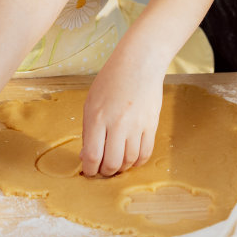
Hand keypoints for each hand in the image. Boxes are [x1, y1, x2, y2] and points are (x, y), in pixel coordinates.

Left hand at [80, 54, 164, 175]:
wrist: (139, 63)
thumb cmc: (112, 80)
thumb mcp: (91, 102)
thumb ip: (87, 131)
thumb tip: (85, 156)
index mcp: (97, 117)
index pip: (91, 155)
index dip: (90, 169)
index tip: (89, 171)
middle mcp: (116, 124)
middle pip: (111, 163)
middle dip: (105, 172)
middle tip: (103, 171)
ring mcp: (136, 125)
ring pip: (129, 160)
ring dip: (122, 168)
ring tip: (117, 164)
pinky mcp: (151, 125)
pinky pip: (145, 152)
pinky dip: (138, 162)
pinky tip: (132, 159)